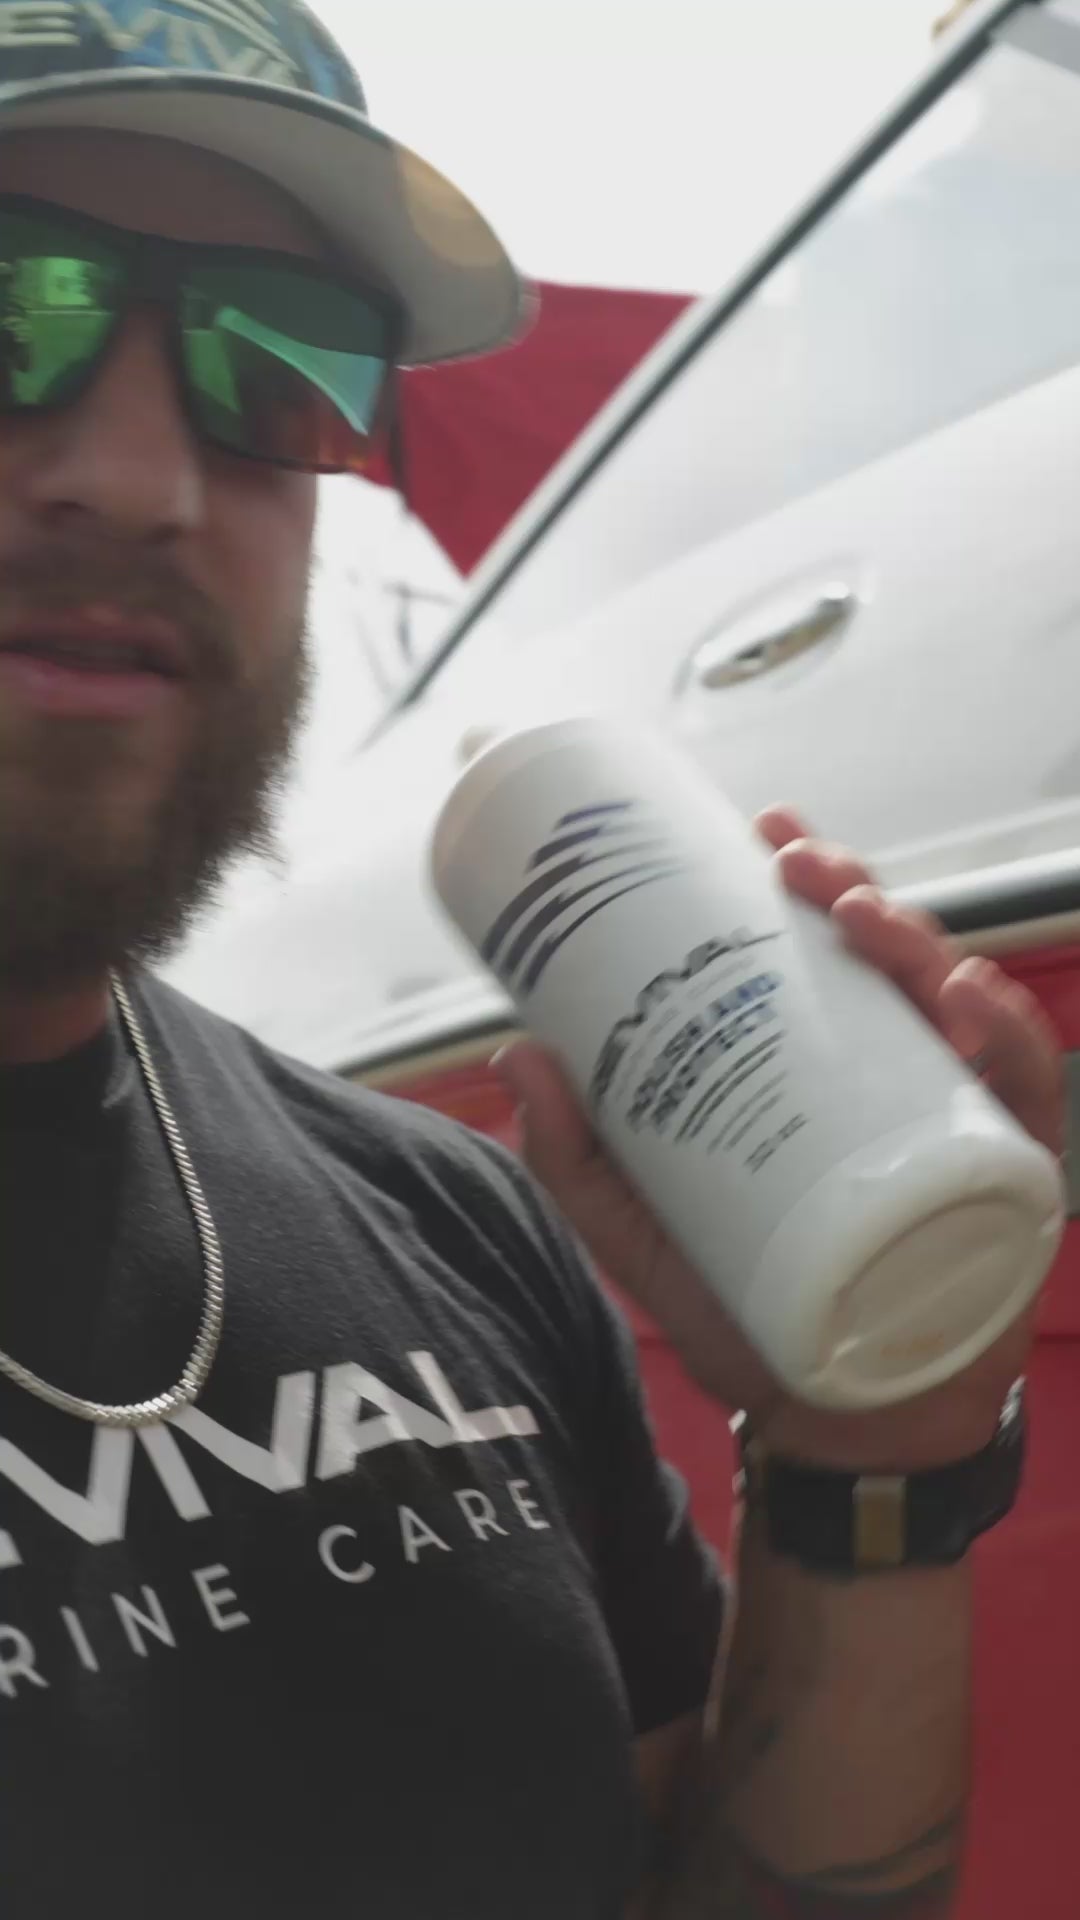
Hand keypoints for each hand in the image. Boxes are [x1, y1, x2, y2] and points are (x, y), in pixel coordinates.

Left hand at [495, 808, 1064, 1471]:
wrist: (832, 1433)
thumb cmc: (750, 1322)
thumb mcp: (646, 1236)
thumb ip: (579, 1162)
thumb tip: (516, 1053)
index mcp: (828, 1079)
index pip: (829, 962)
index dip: (810, 885)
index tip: (762, 834)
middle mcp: (900, 1087)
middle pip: (893, 966)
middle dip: (857, 892)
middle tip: (801, 866)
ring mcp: (956, 1128)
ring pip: (958, 1007)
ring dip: (921, 944)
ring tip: (863, 917)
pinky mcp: (1001, 1184)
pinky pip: (1021, 1096)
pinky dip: (1003, 1040)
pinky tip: (963, 1003)